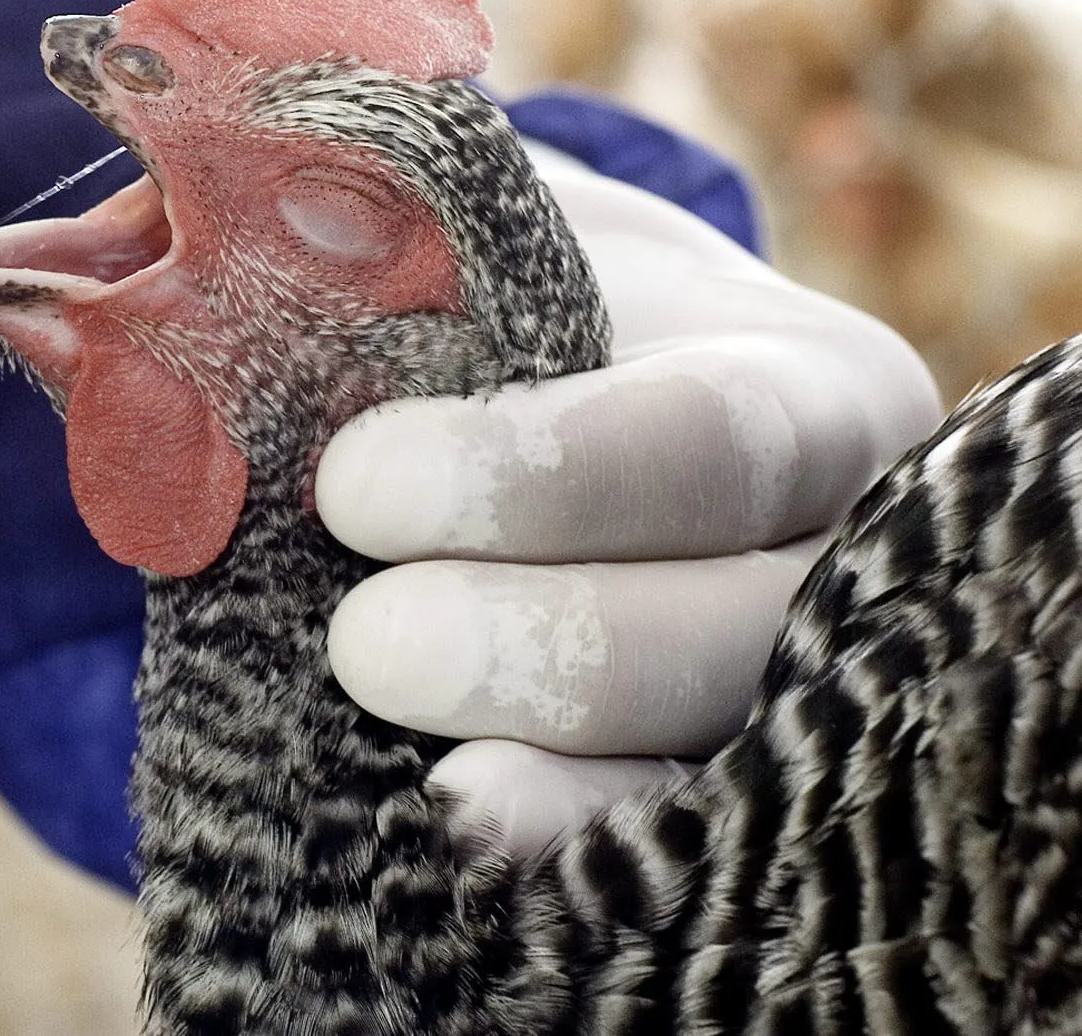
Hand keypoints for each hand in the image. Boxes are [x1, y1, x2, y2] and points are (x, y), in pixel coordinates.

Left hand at [319, 146, 940, 854]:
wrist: (531, 399)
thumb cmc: (499, 298)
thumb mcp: (461, 233)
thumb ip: (373, 225)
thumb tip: (235, 228)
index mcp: (811, 390)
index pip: (711, 440)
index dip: (544, 474)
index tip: (358, 484)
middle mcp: (846, 560)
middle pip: (747, 632)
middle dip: (559, 646)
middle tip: (372, 643)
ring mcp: (793, 697)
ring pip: (720, 764)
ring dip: (576, 780)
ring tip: (442, 795)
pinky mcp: (715, 793)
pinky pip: (665, 847)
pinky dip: (574, 855)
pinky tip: (472, 848)